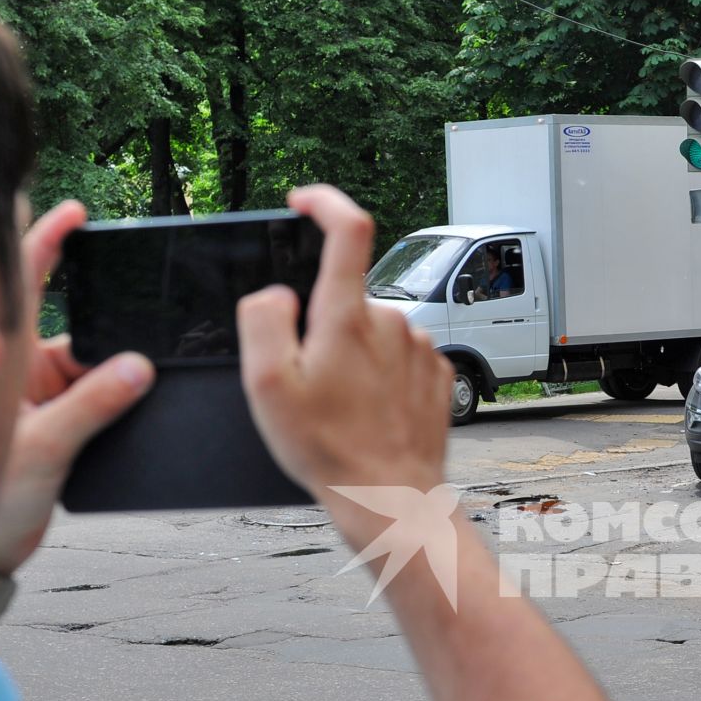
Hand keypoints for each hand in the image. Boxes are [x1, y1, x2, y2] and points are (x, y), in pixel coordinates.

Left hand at [0, 201, 153, 574]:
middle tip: (136, 323)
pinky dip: (115, 401)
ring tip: (115, 400)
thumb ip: (93, 405)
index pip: (17, 285)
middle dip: (104, 324)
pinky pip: (94, 399)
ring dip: (111, 376)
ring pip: (88, 365)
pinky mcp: (53, 426)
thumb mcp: (44, 449)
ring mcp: (33, 399)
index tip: (74, 211)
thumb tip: (138, 368)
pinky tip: (133, 406)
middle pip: (68, 325)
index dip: (42, 242)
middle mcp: (13, 371)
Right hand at [238, 185, 452, 501]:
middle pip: (347, 298)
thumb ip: (263, 320)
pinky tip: (369, 413)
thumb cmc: (329, 449)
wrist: (391, 498)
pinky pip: (398, 359)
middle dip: (323, 327)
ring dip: (352, 356)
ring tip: (342, 408)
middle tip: (310, 381)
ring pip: (373, 332)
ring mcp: (419, 347)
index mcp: (348, 317)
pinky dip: (380, 377)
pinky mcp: (437, 373)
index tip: (303, 202)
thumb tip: (279, 294)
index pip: (349, 228)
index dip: (324, 202)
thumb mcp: (267, 385)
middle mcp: (392, 322)